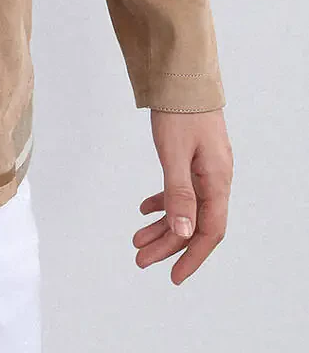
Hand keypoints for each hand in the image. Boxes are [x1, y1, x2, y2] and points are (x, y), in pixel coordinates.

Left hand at [133, 107, 232, 283]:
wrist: (181, 77)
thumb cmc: (180, 113)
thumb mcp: (174, 155)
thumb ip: (179, 194)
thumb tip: (184, 232)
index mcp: (216, 181)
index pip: (210, 231)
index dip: (192, 256)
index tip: (173, 276)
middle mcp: (215, 178)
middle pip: (193, 223)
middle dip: (167, 244)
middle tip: (139, 258)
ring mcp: (205, 169)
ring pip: (184, 208)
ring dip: (162, 225)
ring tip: (136, 239)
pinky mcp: (192, 159)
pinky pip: (180, 190)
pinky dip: (163, 202)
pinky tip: (144, 209)